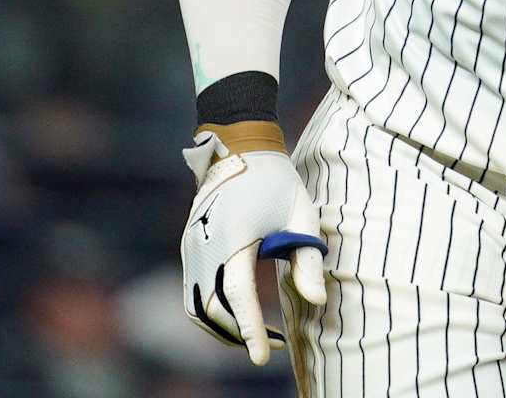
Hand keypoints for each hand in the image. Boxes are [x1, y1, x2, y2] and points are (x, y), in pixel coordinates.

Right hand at [180, 127, 327, 363]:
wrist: (238, 146)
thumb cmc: (277, 181)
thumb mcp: (302, 214)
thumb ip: (307, 258)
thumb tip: (317, 301)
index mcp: (232, 237)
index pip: (237, 297)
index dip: (250, 331)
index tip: (264, 358)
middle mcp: (203, 245)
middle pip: (212, 310)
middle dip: (238, 335)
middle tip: (271, 346)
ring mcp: (191, 248)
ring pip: (196, 307)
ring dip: (222, 328)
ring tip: (256, 335)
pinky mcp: (189, 248)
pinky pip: (193, 292)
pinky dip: (211, 312)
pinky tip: (238, 315)